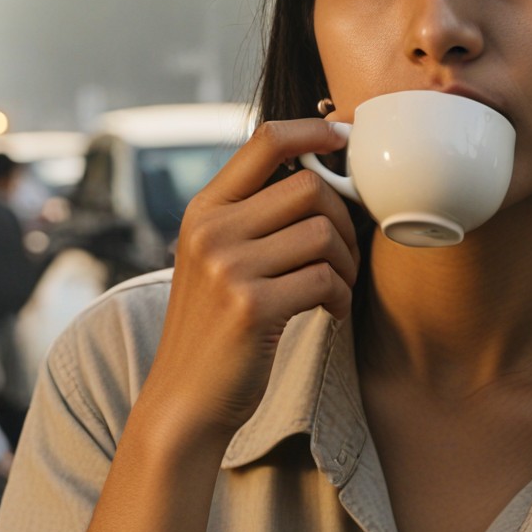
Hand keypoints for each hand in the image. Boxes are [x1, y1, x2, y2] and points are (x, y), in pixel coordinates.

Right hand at [135, 120, 359, 447]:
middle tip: (345, 254)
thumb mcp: (217, 260)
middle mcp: (211, 230)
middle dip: (344, 219)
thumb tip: (323, 176)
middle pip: (309, 187)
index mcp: (204, 210)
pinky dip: (341, 296)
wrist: (185, 401)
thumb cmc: (216, 328)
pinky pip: (325, 279)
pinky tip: (331, 312)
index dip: (315, 131)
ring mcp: (228, 268)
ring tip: (337, 287)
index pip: (266, 140)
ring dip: (347, 263)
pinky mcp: (252, 307)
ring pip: (324, 233)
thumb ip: (253, 218)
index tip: (343, 138)